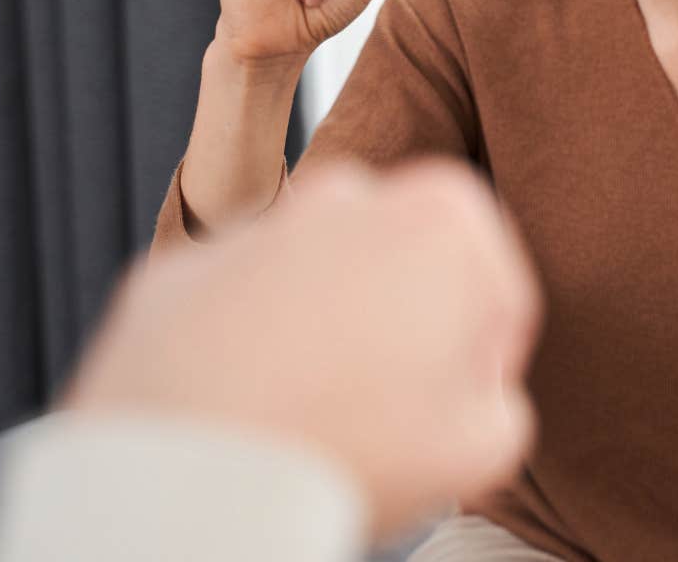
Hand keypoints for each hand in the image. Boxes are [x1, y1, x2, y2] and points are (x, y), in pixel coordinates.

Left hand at [65, 159, 540, 537]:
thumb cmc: (348, 454)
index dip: (486, 353)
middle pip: (401, 266)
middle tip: (392, 408)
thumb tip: (466, 387)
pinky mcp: (179, 272)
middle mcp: (346, 196)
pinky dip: (246, 347)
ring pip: (315, 281)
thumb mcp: (487, 442)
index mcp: (441, 215)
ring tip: (313, 416)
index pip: (493, 286)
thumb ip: (498, 392)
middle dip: (402, 323)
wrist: (192, 482)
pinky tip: (251, 410)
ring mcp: (254, 230)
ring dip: (323, 331)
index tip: (459, 401)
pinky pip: (234, 308)